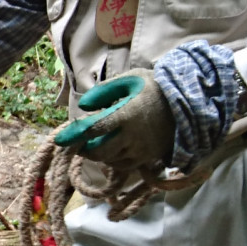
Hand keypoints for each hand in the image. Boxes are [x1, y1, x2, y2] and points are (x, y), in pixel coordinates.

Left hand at [52, 70, 174, 175]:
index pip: (95, 128)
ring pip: (110, 161)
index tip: (60, 139)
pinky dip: (113, 160)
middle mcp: (133, 136)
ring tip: (97, 142)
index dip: (74, 135)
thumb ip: (104, 91)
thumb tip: (84, 106)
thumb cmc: (154, 87)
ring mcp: (142, 150)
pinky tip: (113, 149)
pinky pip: (123, 166)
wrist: (187, 102)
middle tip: (80, 141)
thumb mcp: (129, 79)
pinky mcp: (148, 158)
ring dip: (99, 154)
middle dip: (84, 149)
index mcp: (127, 114)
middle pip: (99, 152)